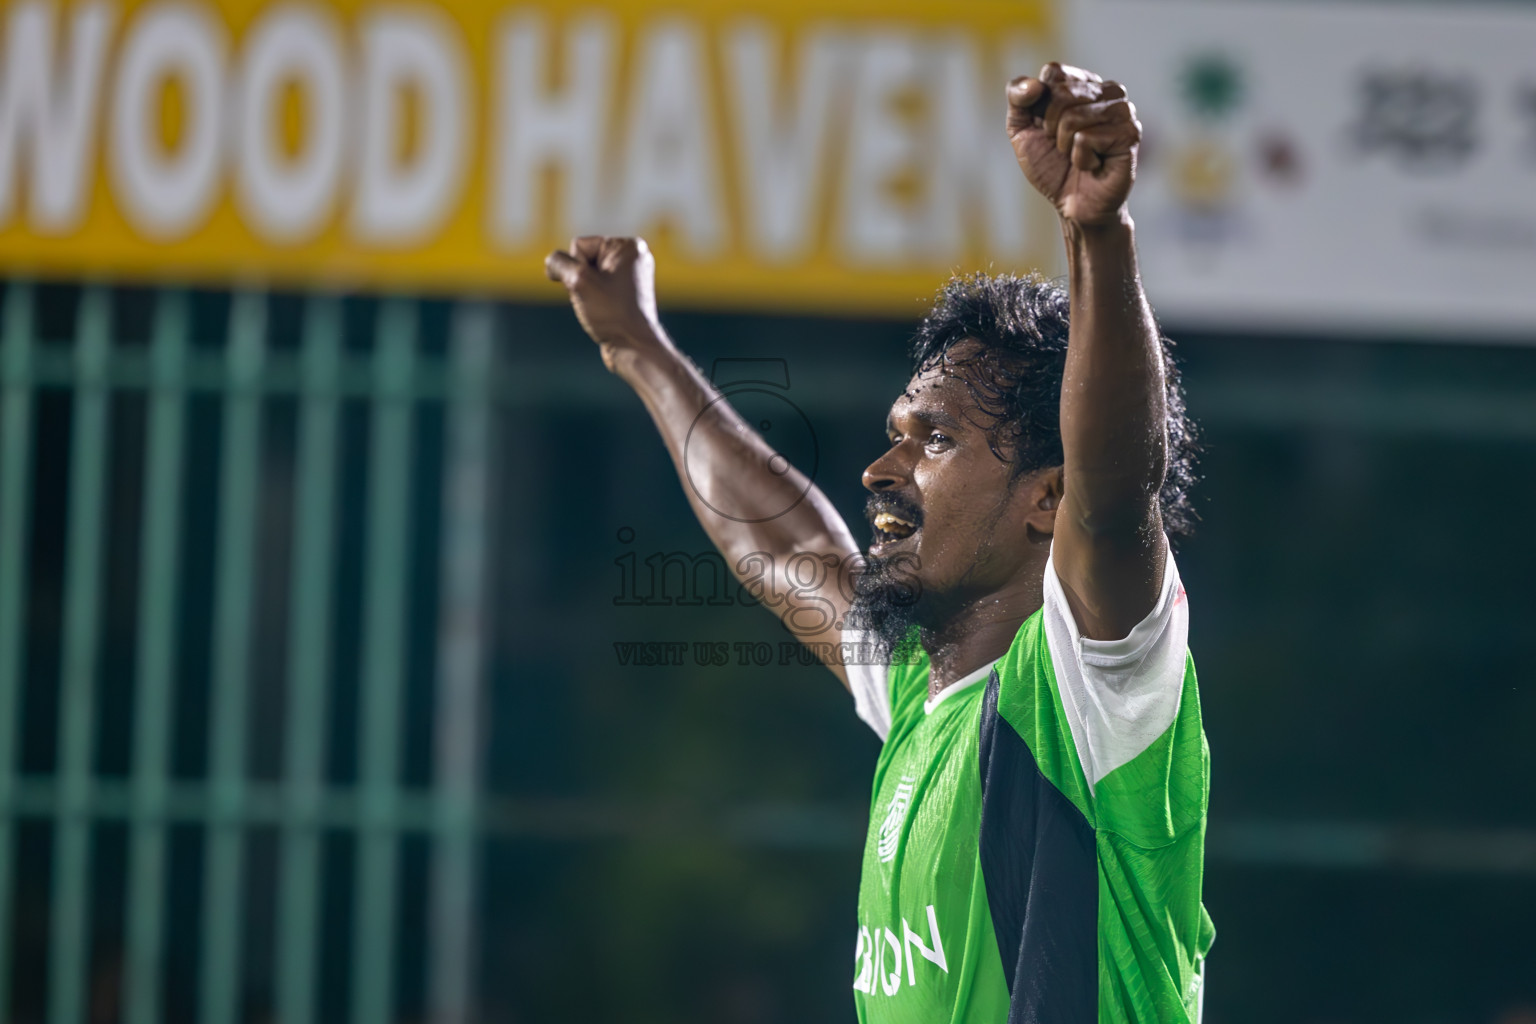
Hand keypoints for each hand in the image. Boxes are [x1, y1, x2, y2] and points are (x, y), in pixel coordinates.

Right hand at [545, 236, 667, 370]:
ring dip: (584, 291)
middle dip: (581, 279)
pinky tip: (602, 312)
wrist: (634, 347)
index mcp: (629, 246)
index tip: (596, 288)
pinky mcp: (625, 292)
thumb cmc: (613, 314)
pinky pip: (596, 287)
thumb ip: (559, 263)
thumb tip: (551, 262)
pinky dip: (592, 299)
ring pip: (587, 275)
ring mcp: (630, 275)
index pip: (579, 245)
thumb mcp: (580, 282)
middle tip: (597, 300)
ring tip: (600, 307)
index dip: (578, 269)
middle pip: (583, 259)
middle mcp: (633, 256)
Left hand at [1007, 63, 1140, 227]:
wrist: (1073, 205)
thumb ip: (1017, 99)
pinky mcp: (1130, 133)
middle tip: (1063, 147)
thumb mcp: (1022, 131)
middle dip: (1051, 128)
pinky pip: (1087, 138)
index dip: (1040, 105)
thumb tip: (1034, 85)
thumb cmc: (1051, 166)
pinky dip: (1081, 158)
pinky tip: (1093, 165)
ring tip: (1078, 156)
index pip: (1054, 72)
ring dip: (1065, 145)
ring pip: (1074, 116)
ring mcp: (1123, 110)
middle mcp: (1108, 91)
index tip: (1048, 128)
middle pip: (1062, 93)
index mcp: (1083, 84)